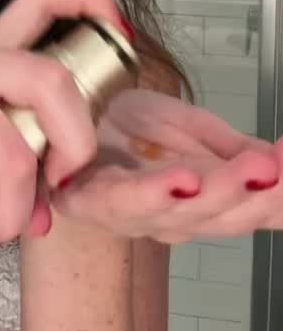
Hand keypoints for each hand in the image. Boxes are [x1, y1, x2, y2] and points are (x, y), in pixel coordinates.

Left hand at [51, 88, 280, 243]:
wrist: (69, 111)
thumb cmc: (127, 129)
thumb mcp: (195, 130)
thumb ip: (238, 153)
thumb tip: (281, 166)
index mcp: (207, 204)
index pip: (256, 207)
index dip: (282, 196)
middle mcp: (176, 219)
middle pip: (229, 215)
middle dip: (265, 194)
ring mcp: (135, 216)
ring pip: (186, 212)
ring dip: (224, 192)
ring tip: (256, 173)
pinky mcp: (90, 202)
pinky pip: (126, 201)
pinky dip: (158, 193)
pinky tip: (186, 179)